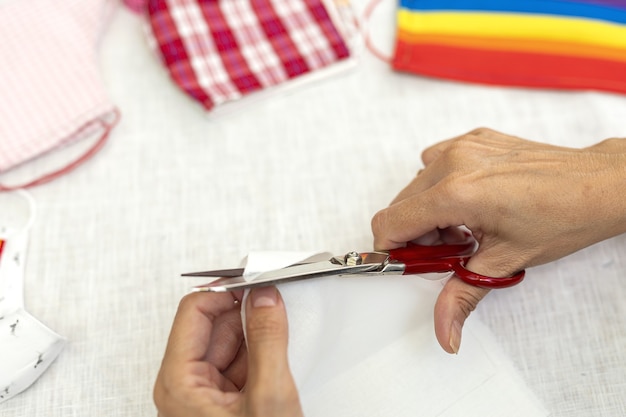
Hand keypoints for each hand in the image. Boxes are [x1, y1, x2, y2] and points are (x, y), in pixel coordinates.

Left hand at [154, 287, 302, 416]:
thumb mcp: (267, 396)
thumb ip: (267, 341)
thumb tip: (264, 298)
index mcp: (178, 383)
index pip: (194, 310)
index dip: (227, 292)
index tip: (256, 284)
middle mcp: (185, 387)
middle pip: (213, 325)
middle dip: (247, 313)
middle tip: (274, 303)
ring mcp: (204, 396)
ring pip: (230, 344)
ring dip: (257, 335)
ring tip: (281, 336)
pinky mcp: (224, 403)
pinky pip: (241, 365)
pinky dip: (261, 355)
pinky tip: (278, 358)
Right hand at [371, 128, 625, 353]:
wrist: (600, 186)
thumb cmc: (564, 217)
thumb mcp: (505, 262)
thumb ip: (461, 297)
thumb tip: (445, 330)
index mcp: (456, 192)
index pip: (390, 222)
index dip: (395, 249)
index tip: (414, 262)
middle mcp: (453, 162)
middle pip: (400, 206)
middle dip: (417, 235)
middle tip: (452, 250)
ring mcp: (463, 146)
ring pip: (416, 185)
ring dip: (430, 212)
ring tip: (467, 227)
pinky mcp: (473, 139)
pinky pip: (435, 163)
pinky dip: (443, 187)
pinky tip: (472, 202)